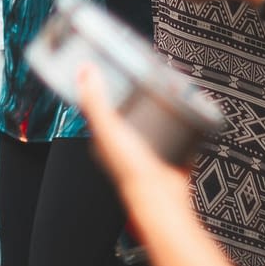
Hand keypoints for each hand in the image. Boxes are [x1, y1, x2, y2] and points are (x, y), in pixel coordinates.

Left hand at [75, 62, 189, 197]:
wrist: (164, 196)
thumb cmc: (132, 169)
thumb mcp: (108, 128)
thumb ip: (94, 101)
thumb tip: (85, 71)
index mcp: (103, 139)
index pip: (96, 108)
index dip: (98, 88)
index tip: (105, 69)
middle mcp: (122, 145)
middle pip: (124, 112)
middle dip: (131, 93)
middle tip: (139, 73)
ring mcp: (145, 149)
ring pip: (147, 120)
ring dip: (154, 104)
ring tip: (160, 86)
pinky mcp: (168, 153)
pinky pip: (171, 131)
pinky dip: (175, 119)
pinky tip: (179, 107)